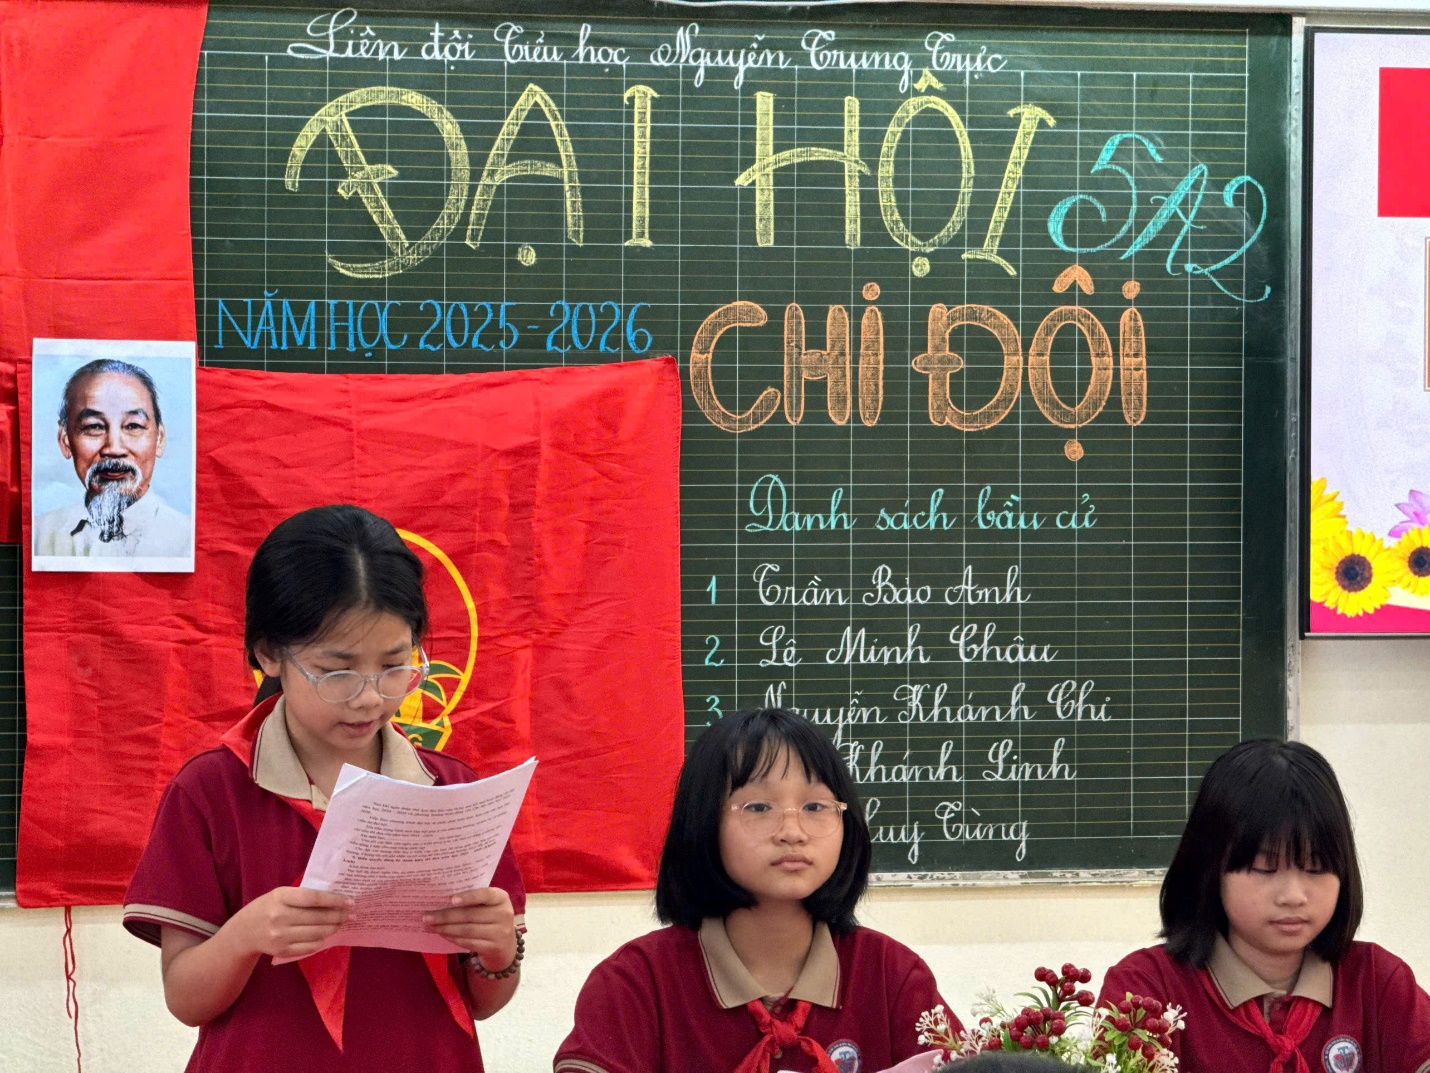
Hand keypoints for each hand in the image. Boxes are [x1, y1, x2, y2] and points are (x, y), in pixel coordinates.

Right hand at [231, 886, 351, 959]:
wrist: (244, 932)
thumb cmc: (267, 907)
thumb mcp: (280, 895)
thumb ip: (302, 896)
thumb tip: (334, 899)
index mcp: (280, 897)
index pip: (313, 898)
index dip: (334, 900)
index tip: (349, 901)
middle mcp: (279, 916)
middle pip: (318, 917)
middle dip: (338, 915)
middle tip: (351, 914)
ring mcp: (280, 936)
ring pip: (316, 933)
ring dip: (333, 928)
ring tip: (341, 923)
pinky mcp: (282, 950)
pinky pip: (309, 947)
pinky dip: (322, 940)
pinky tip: (327, 935)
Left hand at [424, 887, 515, 971]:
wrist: (505, 946)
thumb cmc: (491, 918)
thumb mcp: (489, 906)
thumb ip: (474, 901)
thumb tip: (441, 900)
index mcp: (502, 898)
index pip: (486, 894)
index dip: (469, 897)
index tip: (451, 899)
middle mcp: (504, 914)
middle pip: (471, 915)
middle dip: (446, 916)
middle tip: (426, 917)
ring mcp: (500, 933)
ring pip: (467, 930)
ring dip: (446, 928)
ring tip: (430, 926)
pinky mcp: (492, 948)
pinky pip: (468, 942)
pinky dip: (453, 938)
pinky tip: (442, 934)